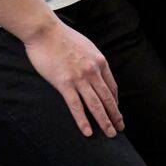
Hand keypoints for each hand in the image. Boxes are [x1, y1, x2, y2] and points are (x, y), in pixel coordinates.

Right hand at [24, 19, 122, 136]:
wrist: (45, 31)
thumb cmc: (62, 37)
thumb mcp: (86, 46)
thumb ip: (92, 60)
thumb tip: (94, 70)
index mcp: (100, 61)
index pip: (112, 86)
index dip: (115, 101)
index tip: (116, 111)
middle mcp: (93, 71)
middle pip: (107, 98)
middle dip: (115, 115)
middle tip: (120, 128)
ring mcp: (80, 78)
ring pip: (96, 105)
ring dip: (105, 121)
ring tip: (110, 134)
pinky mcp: (64, 84)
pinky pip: (76, 106)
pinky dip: (83, 121)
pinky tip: (88, 132)